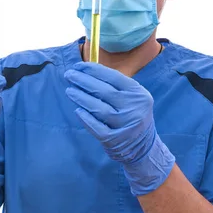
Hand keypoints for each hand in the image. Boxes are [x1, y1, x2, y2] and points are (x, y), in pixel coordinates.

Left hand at [64, 62, 174, 195]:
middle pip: (104, 91)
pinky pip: (96, 127)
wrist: (143, 147)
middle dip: (84, 81)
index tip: (79, 65)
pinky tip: (77, 110)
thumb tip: (87, 71)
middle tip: (69, 75)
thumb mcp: (132, 98)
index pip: (114, 77)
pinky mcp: (115, 140)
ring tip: (69, 91)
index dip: (94, 70)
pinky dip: (86, 118)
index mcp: (138, 94)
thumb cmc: (132, 115)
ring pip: (99, 109)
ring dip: (81, 98)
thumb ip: (115, 85)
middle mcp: (134, 109)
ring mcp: (124, 125)